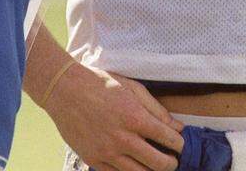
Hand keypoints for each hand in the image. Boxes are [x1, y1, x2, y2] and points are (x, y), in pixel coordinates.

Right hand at [43, 64, 183, 170]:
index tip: (181, 145)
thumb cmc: (100, 84)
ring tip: (156, 165)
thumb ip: (156, 109)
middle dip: (171, 163)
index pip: (169, 139)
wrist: (64, 90)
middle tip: (173, 160)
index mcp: (135, 118)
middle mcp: (123, 139)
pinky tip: (134, 166)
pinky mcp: (93, 160)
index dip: (180, 145)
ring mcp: (107, 153)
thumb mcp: (132, 88)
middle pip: (158, 163)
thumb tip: (177, 126)